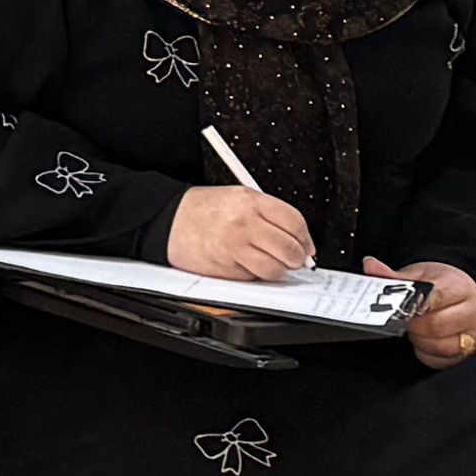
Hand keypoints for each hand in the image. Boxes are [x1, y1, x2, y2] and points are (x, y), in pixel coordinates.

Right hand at [167, 182, 312, 280]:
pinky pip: (253, 278)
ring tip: (272, 264)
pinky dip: (256, 275)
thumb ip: (270, 215)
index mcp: (250, 202)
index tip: (307, 247)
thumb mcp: (239, 197)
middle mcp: (244, 224)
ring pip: (274, 268)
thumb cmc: (203, 209)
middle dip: (297, 259)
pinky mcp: (224, 268)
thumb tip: (299, 240)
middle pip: (289, 249)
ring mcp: (234, 247)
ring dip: (279, 271)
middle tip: (294, 260)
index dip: (306, 239)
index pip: (294, 222)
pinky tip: (248, 264)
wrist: (168, 219)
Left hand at [371, 257, 475, 363]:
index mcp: (459, 287)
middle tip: (405, 319)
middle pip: (433, 326)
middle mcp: (472, 311)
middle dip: (412, 325)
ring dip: (419, 340)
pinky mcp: (470, 354)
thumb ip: (393, 276)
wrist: (460, 297)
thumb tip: (371, 266)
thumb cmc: (439, 286)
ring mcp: (474, 335)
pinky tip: (425, 340)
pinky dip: (426, 353)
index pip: (434, 298)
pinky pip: (440, 361)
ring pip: (437, 346)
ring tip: (416, 328)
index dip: (412, 305)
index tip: (400, 307)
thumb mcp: (418, 275)